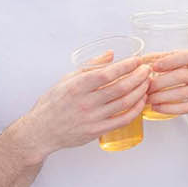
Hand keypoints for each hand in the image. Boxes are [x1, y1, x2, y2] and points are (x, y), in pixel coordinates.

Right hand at [17, 49, 152, 153]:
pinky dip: (136, 109)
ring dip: (140, 91)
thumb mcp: (66, 79)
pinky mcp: (96, 131)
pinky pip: (123, 120)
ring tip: (147, 82)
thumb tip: (111, 54)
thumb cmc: (53, 104)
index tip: (137, 60)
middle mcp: (85, 102)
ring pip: (125, 103)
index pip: (108, 73)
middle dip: (139, 76)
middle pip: (120, 87)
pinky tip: (141, 101)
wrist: (40, 131)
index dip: (127, 66)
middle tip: (147, 70)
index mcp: (77, 86)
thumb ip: (90, 66)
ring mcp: (91, 118)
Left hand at [144, 49, 187, 119]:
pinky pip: (186, 108)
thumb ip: (168, 59)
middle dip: (161, 82)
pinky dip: (169, 108)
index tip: (154, 66)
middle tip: (146, 86)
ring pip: (183, 93)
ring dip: (162, 96)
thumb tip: (144, 59)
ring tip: (148, 98)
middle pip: (183, 75)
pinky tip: (158, 107)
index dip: (171, 60)